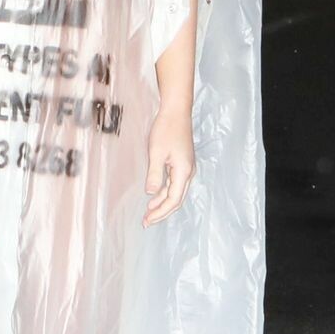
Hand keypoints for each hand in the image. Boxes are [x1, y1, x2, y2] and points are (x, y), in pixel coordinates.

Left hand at [143, 103, 194, 225]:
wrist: (176, 111)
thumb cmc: (166, 129)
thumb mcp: (156, 152)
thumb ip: (154, 174)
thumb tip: (151, 193)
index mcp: (184, 172)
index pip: (173, 200)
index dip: (160, 212)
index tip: (147, 220)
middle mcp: (188, 172)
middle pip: (176, 200)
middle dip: (162, 212)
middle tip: (146, 221)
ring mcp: (186, 168)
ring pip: (175, 192)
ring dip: (162, 203)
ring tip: (148, 212)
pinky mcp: (182, 163)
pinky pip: (174, 183)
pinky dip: (164, 192)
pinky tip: (154, 196)